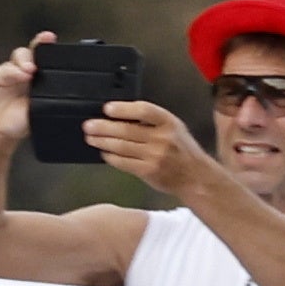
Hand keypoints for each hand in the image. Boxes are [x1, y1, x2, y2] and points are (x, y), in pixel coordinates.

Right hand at [0, 33, 50, 141]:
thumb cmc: (18, 122)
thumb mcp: (36, 115)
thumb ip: (45, 104)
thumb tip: (57, 99)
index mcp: (43, 80)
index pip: (50, 61)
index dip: (56, 51)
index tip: (62, 47)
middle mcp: (29, 72)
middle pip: (36, 51)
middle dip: (42, 42)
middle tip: (47, 39)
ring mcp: (14, 72)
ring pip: (22, 55)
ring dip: (27, 59)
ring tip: (31, 70)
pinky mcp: (0, 75)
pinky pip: (7, 68)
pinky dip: (14, 70)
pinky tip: (19, 75)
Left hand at [85, 99, 210, 194]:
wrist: (196, 176)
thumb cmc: (182, 150)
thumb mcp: (174, 127)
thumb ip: (152, 121)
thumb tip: (122, 115)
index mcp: (169, 122)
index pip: (143, 110)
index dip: (123, 109)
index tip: (107, 108)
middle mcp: (162, 138)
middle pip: (127, 130)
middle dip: (104, 127)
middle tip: (88, 125)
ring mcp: (155, 156)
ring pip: (122, 147)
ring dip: (103, 142)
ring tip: (91, 138)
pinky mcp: (148, 171)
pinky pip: (124, 163)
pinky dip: (111, 157)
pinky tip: (104, 153)